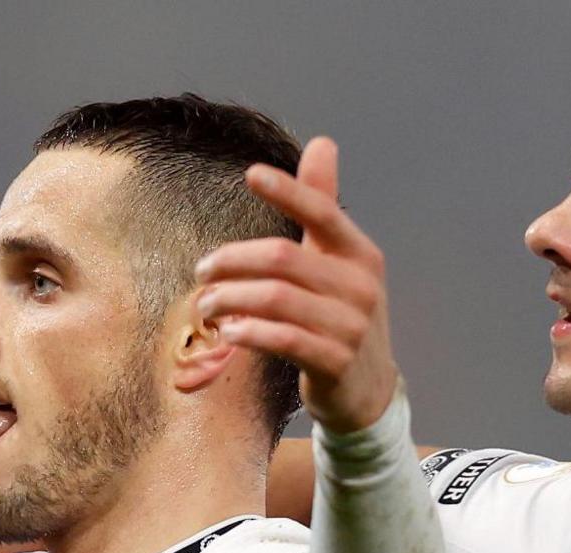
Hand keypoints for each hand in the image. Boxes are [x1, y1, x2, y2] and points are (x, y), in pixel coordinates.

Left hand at [194, 137, 398, 432]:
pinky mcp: (336, 362)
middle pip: (283, 259)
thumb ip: (324, 205)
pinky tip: (230, 331)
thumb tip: (321, 143)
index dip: (288, 192)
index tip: (251, 175)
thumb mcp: (338, 262)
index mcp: (360, 254)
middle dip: (232, 262)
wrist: (368, 391)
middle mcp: (360, 286)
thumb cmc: (342, 317)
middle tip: (202, 272)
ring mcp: (351, 326)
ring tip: (206, 305)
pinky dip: (249, 331)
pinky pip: (283, 339)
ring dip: (230, 299)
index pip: (323, 213)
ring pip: (276, 300)